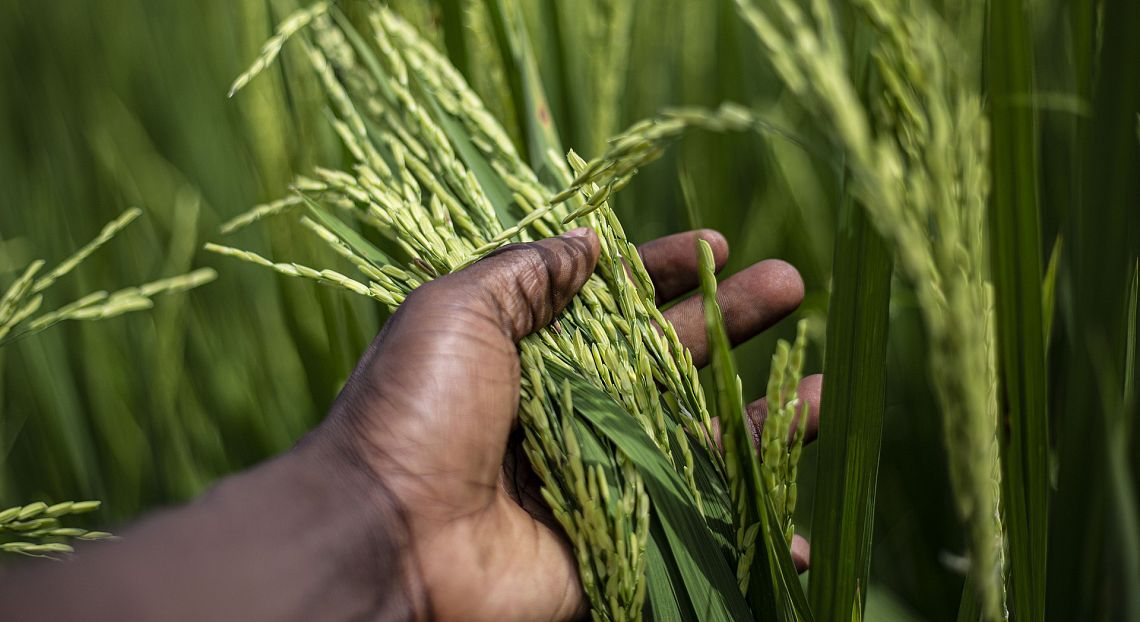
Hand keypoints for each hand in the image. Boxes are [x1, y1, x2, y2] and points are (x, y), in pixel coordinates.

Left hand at [315, 227, 821, 621]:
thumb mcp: (457, 312)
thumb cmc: (416, 412)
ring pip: (695, 444)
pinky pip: (692, 529)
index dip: (666, 271)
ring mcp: (596, 478)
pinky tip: (797, 528)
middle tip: (792, 286)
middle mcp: (569, 412)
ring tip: (825, 391)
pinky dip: (745, 534)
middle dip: (731, 322)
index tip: (719, 244)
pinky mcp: (613, 541)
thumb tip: (588, 242)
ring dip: (761, 421)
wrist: (387, 538)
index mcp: (531, 354)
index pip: (614, 303)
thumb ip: (527, 274)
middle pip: (668, 362)